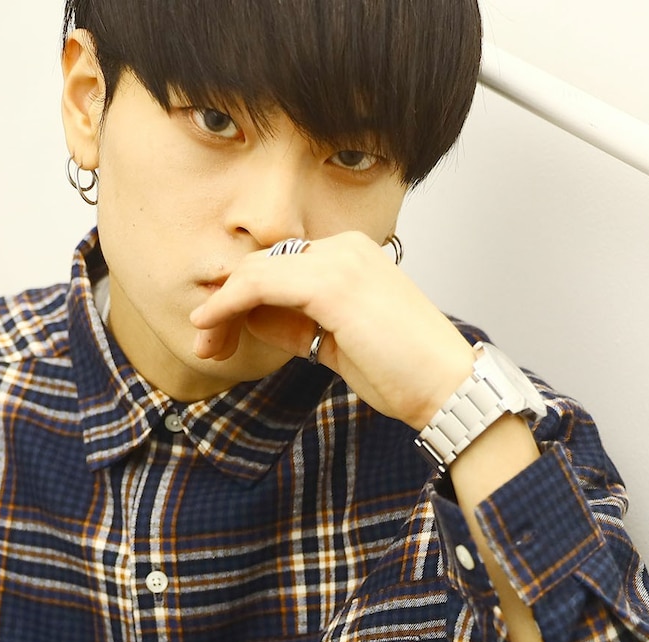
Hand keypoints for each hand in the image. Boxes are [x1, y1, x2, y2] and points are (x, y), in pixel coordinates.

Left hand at [190, 231, 474, 430]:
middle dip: (224, 303)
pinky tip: (210, 324)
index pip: (278, 267)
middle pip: (261, 265)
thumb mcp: (336, 343)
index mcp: (351, 256)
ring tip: (203, 344)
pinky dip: (228, 303)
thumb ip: (296, 324)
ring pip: (254, 272)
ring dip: (219, 308)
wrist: (445, 386)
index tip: (217, 335)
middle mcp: (345, 248)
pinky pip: (260, 284)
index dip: (240, 299)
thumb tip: (250, 318)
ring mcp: (340, 261)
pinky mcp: (332, 284)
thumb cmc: (400, 372)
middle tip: (204, 343)